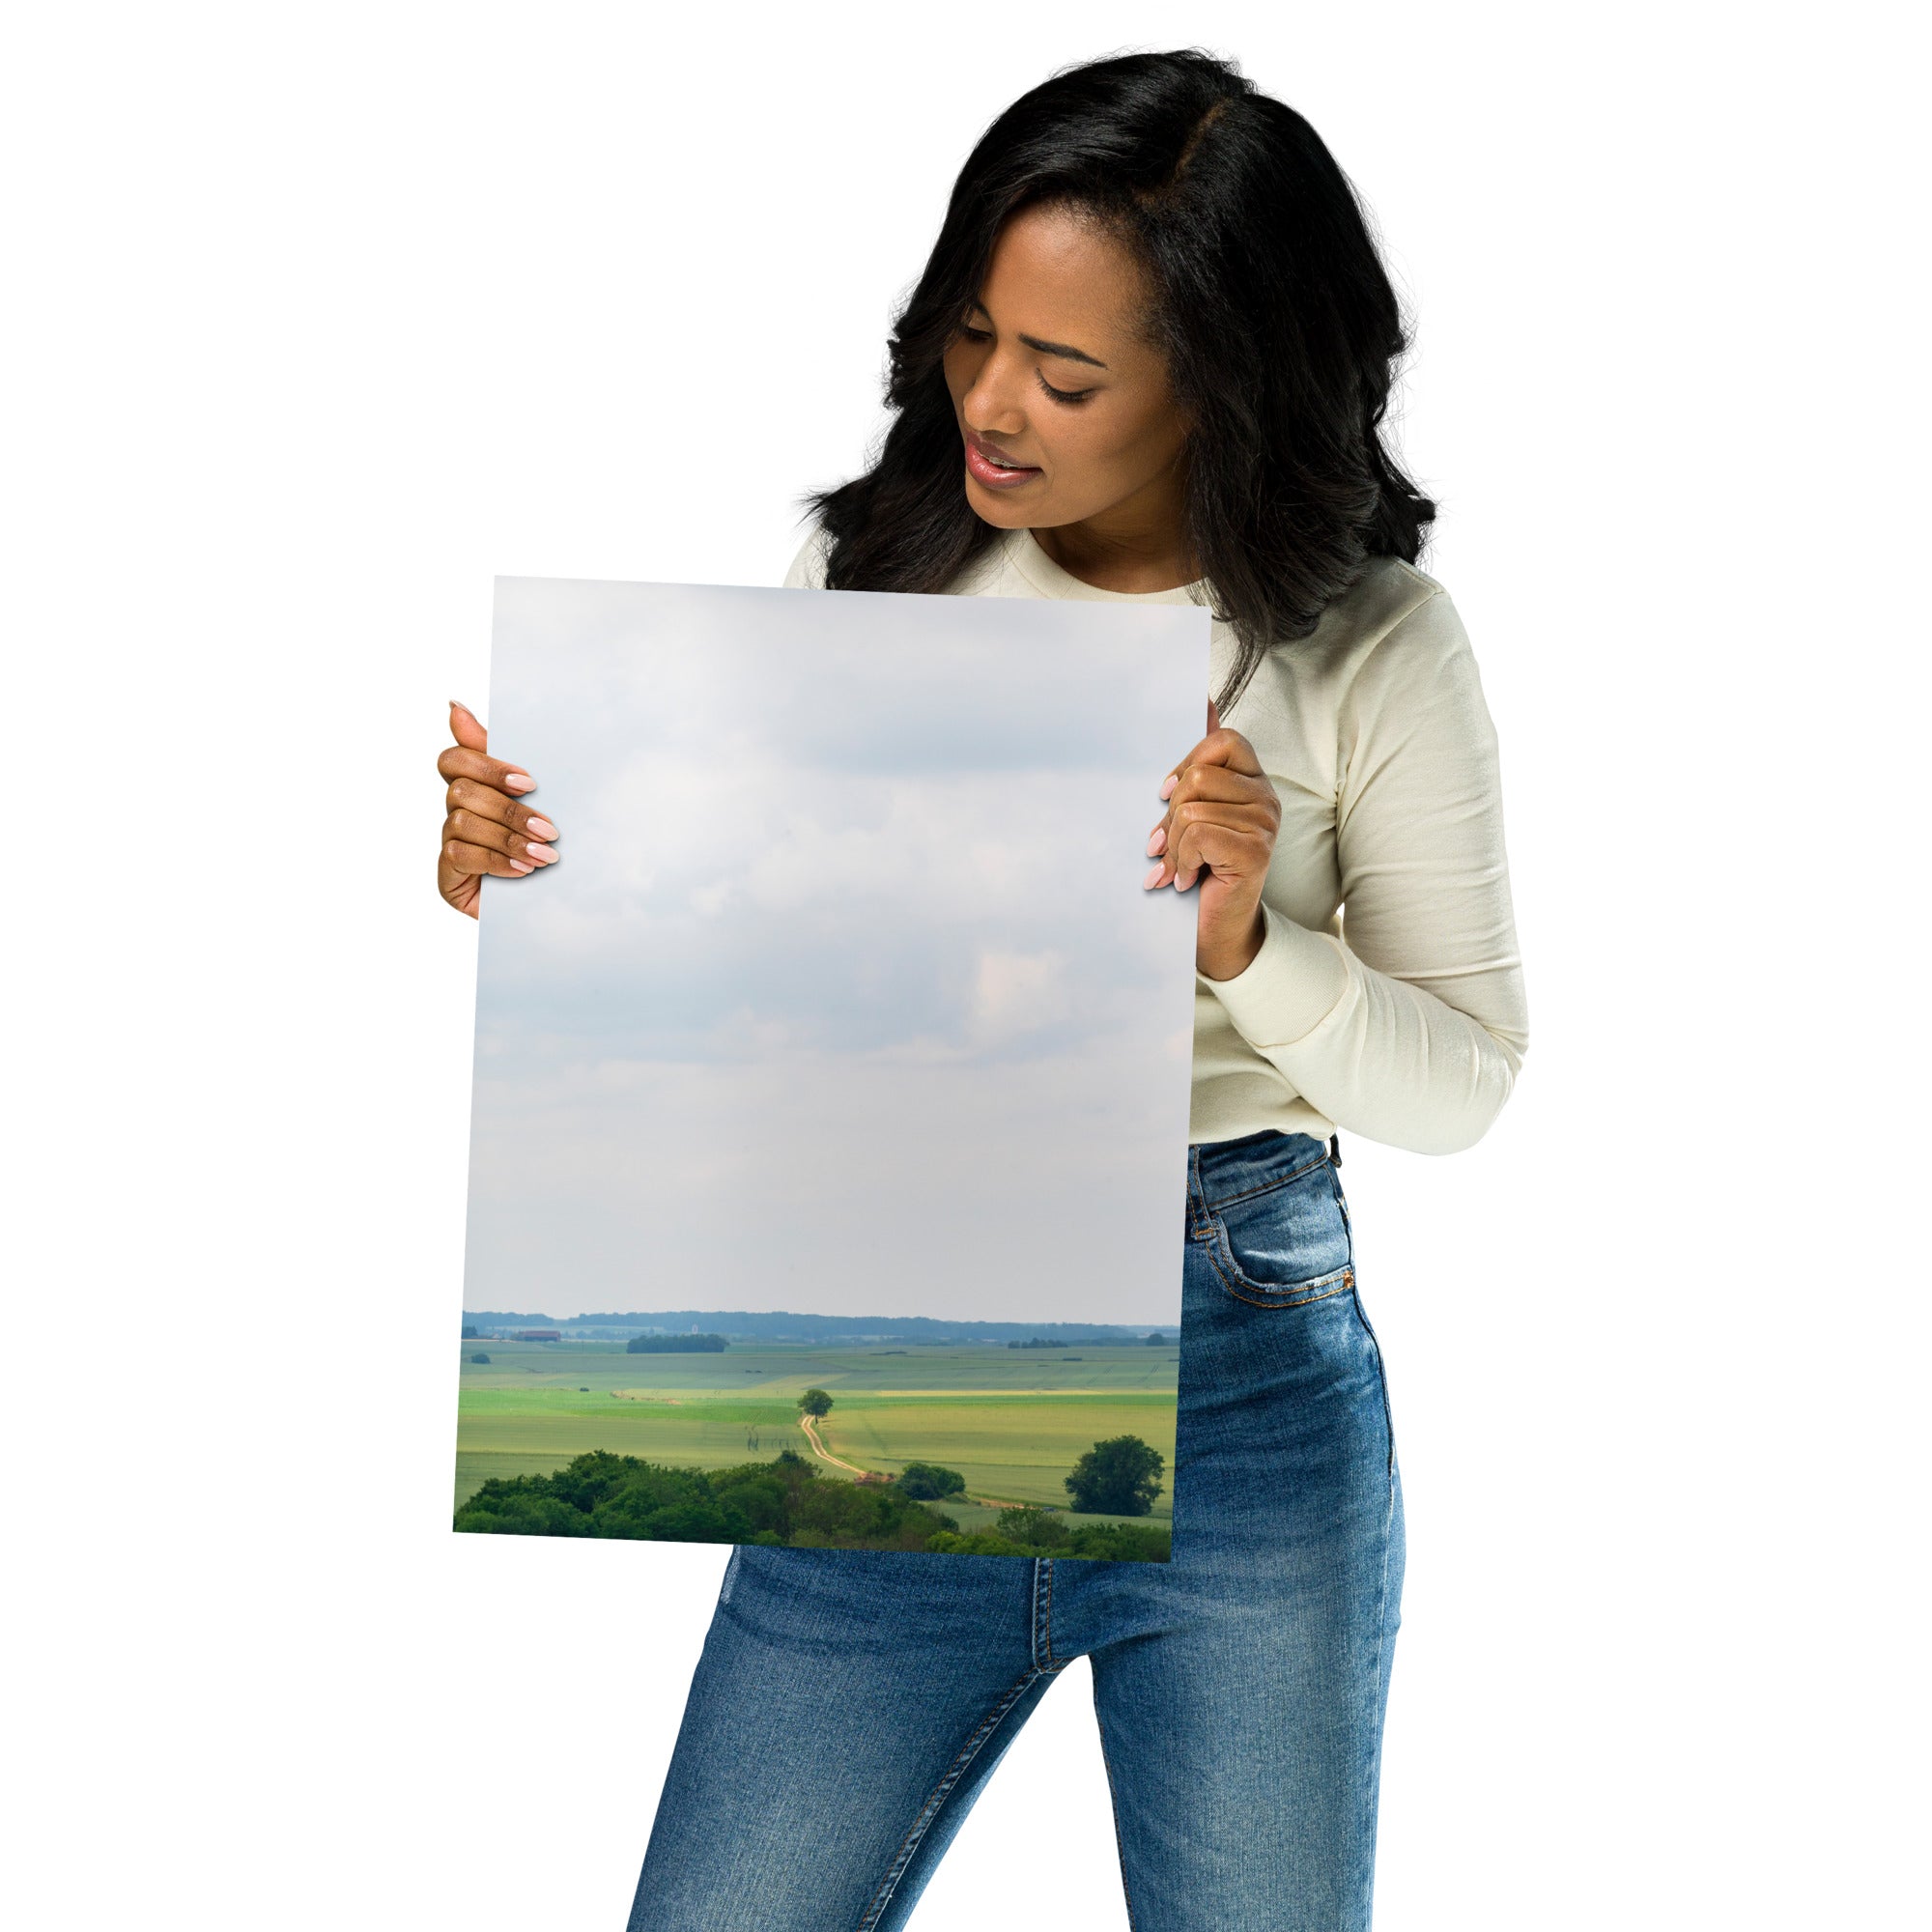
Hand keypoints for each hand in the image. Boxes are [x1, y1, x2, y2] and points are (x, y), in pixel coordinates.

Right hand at [436, 700, 559, 918]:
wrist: (557, 906)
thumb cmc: (547, 845)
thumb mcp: (539, 799)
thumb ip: (505, 757)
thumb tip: (453, 706)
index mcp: (476, 787)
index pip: (454, 759)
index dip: (486, 765)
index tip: (529, 783)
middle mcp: (456, 812)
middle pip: (461, 790)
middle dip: (509, 810)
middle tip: (550, 829)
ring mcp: (449, 844)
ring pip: (462, 822)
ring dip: (508, 838)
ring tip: (545, 856)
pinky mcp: (447, 876)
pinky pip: (459, 855)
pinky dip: (496, 861)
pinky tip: (524, 871)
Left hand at [1143, 699, 1280, 980]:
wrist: (1216, 930)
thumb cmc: (1199, 870)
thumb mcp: (1188, 817)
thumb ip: (1192, 773)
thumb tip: (1203, 699)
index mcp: (1253, 782)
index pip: (1223, 740)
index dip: (1186, 764)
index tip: (1167, 797)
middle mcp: (1266, 798)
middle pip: (1199, 775)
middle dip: (1171, 814)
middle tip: (1166, 845)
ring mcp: (1265, 823)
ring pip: (1193, 807)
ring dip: (1173, 844)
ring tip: (1177, 866)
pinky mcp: (1255, 849)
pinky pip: (1198, 833)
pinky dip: (1180, 860)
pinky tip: (1185, 879)